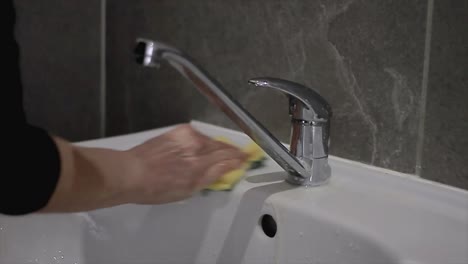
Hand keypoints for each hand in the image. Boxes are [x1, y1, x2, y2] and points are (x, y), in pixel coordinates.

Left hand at [124, 124, 246, 203]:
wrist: (131, 172)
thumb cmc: (155, 188)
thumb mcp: (187, 190)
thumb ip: (210, 177)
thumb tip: (227, 169)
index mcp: (199, 167)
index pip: (228, 159)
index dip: (240, 159)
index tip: (247, 159)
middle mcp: (196, 148)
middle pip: (223, 147)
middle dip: (233, 152)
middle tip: (241, 155)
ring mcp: (188, 137)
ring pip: (212, 141)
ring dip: (219, 147)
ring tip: (222, 153)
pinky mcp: (180, 131)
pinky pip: (199, 135)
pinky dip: (205, 141)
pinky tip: (203, 147)